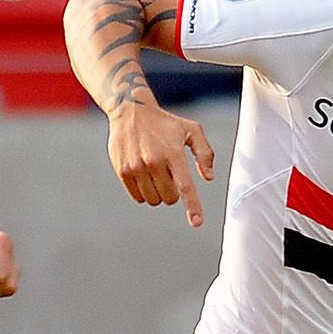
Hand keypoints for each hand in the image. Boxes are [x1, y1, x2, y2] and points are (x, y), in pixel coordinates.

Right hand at [107, 101, 215, 227]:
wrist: (130, 111)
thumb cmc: (166, 123)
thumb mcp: (191, 130)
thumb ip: (205, 153)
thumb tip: (209, 177)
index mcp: (173, 152)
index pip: (185, 186)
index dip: (192, 206)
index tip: (196, 223)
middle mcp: (154, 161)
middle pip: (169, 198)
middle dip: (173, 192)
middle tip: (169, 174)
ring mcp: (136, 167)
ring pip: (153, 200)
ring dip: (158, 193)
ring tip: (156, 173)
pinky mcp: (123, 171)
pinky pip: (138, 197)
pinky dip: (144, 192)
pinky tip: (144, 175)